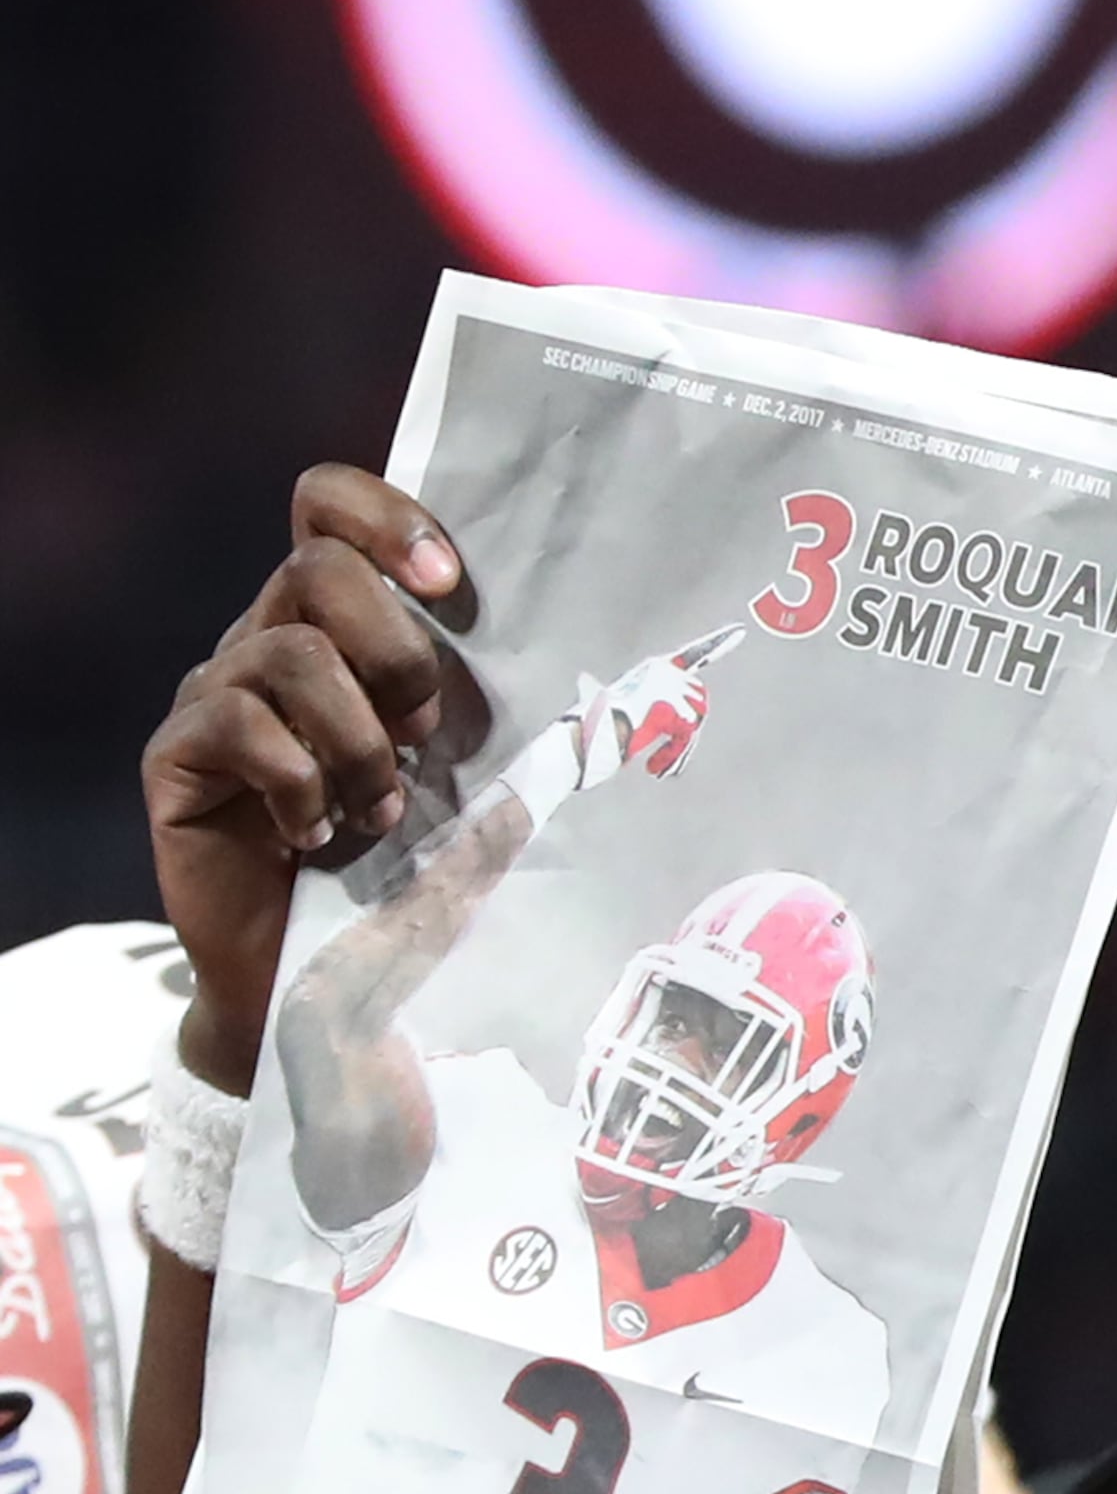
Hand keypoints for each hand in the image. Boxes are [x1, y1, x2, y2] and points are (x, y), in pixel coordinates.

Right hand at [143, 471, 462, 1091]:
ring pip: (288, 652)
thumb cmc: (398, 880)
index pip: (325, 508)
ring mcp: (214, 695)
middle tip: (424, 737)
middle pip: (314, 567)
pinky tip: (315, 835)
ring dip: (358, 740)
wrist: (316, 985)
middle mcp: (264, 643)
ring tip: (378, 814)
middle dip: (394, 650)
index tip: (448, 580)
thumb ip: (477, 719)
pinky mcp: (176, 757)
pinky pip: (237, 724)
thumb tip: (563, 668)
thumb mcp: (457, 787)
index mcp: (333, 629)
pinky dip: (298, 782)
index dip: (383, 515)